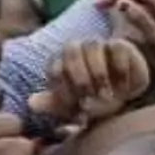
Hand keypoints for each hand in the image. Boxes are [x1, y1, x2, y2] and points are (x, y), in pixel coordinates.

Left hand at [29, 39, 151, 129]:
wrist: (122, 102)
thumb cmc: (91, 103)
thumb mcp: (69, 110)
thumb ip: (51, 105)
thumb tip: (31, 103)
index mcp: (60, 62)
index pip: (55, 68)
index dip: (63, 89)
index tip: (75, 108)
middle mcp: (77, 49)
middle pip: (70, 49)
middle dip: (79, 76)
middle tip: (88, 99)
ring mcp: (99, 45)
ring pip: (92, 45)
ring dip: (98, 73)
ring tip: (105, 96)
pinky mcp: (120, 45)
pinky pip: (116, 48)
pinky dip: (118, 70)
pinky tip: (121, 89)